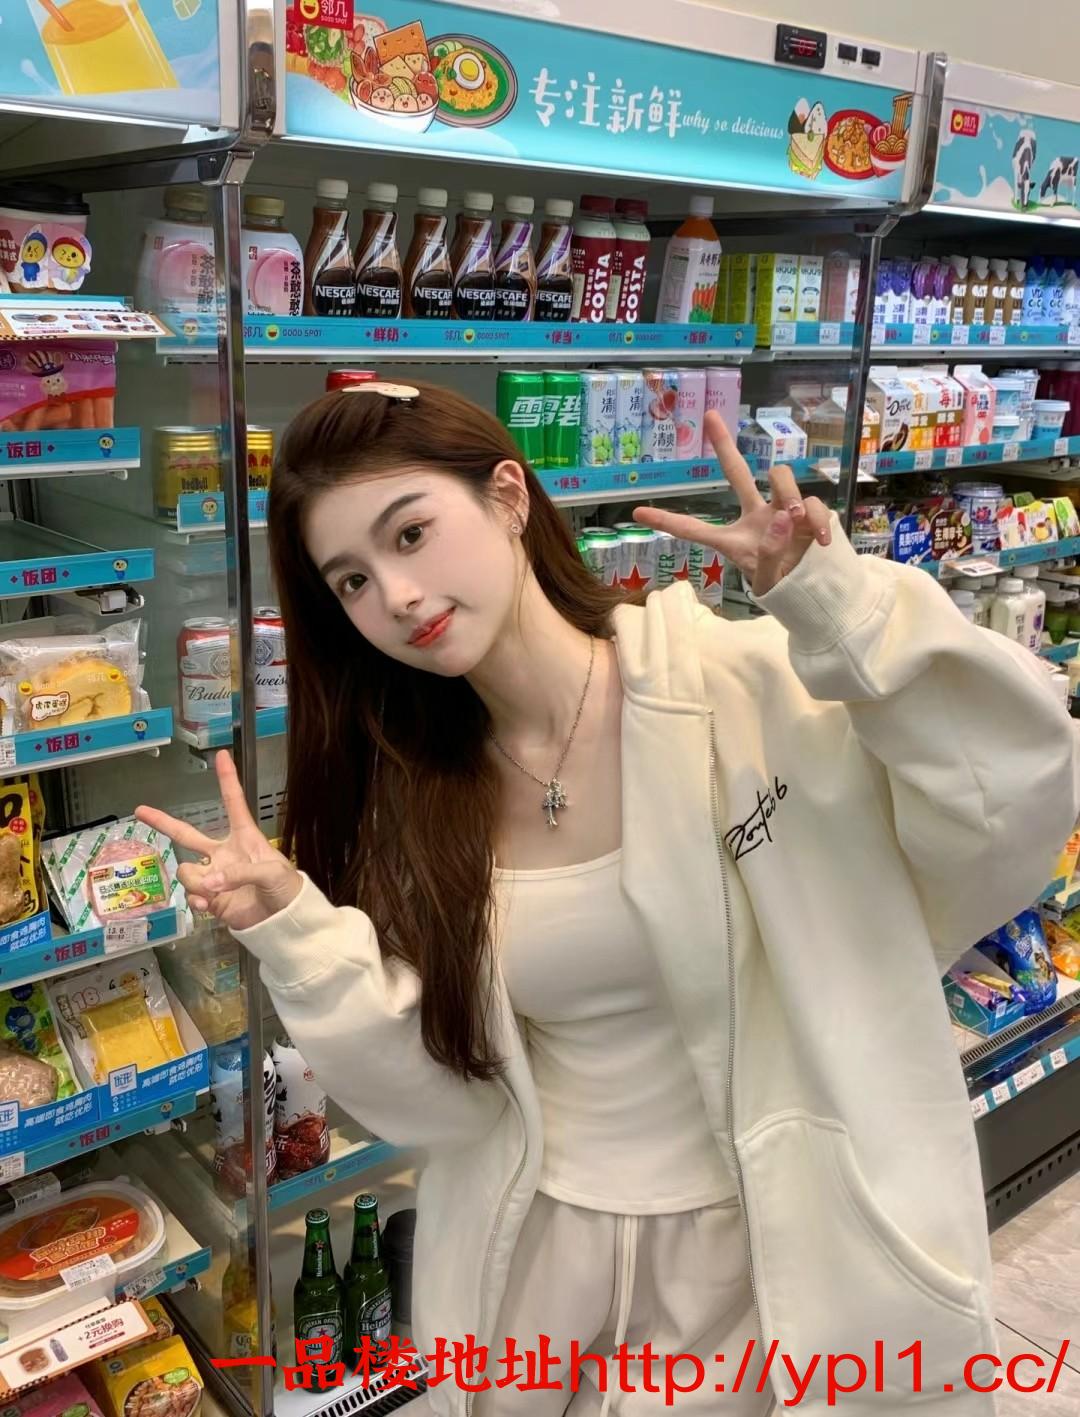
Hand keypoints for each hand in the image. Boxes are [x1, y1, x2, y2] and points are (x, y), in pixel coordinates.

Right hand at [136, 751, 301, 930]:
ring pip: (186, 870)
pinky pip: (190, 895)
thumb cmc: (286, 888)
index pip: (233, 803)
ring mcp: (214, 876)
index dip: (227, 779)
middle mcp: (224, 854)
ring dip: (196, 881)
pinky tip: (208, 907)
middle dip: (162, 822)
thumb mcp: (272, 872)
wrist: (284, 921)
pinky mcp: (210, 899)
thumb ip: (241, 873)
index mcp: (244, 837)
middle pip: (187, 834)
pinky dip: (196, 900)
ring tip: (214, 892)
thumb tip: (211, 882)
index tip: (222, 755)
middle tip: (140, 810)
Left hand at [632, 410, 831, 595]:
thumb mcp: (769, 581)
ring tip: (794, 521)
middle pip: (737, 472)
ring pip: (780, 477)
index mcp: (733, 539)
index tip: (636, 512)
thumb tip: (782, 518)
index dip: (668, 521)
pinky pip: (812, 501)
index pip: (695, 529)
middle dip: (724, 444)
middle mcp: (755, 516)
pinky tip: (820, 540)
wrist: (818, 593)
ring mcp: (782, 510)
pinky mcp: (808, 511)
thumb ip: (770, 554)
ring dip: (789, 494)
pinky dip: (818, 519)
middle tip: (709, 415)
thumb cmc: (784, 588)